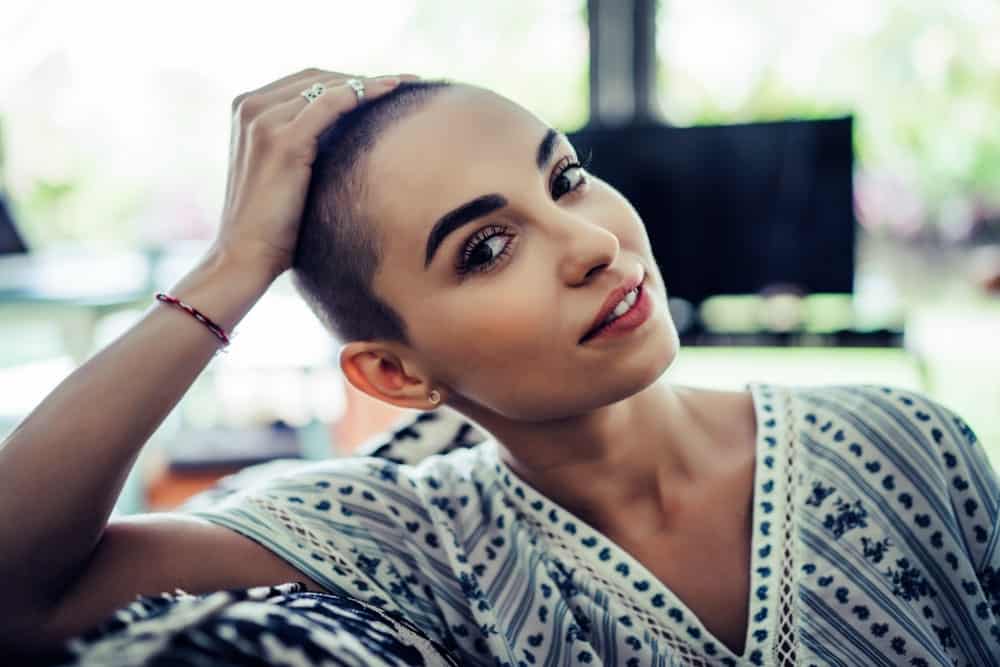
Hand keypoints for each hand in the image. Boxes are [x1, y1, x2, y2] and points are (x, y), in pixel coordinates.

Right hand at [212, 68, 415, 279]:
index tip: (389, 85)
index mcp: (248, 108)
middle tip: (407, 83)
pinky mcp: (282, 140)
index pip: (307, 82)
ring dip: (371, 83)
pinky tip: (392, 92)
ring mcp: (264, 120)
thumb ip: (306, 141)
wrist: (247, 255)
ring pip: (330, 86)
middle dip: (364, 79)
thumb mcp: (286, 171)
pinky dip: (364, 93)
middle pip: (319, 78)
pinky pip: (333, 103)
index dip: (349, 80)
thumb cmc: (273, 223)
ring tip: (407, 87)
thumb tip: (353, 131)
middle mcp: (251, 106)